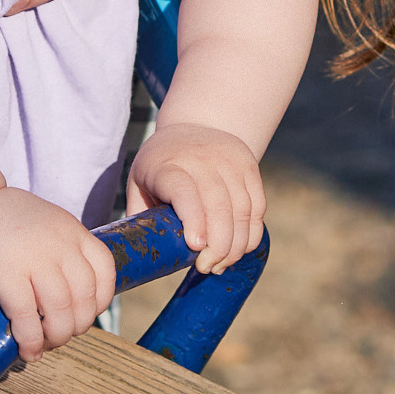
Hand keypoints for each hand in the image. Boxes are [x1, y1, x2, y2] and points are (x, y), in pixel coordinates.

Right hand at [0, 188, 116, 360]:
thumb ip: (64, 255)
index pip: (105, 271)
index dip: (101, 302)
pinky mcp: (4, 273)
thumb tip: (73, 306)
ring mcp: (32, 257)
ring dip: (56, 337)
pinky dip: (31, 339)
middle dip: (77, 326)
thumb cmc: (7, 225)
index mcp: (72, 231)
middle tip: (60, 335)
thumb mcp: (48, 227)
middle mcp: (58, 243)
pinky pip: (26, 316)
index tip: (85, 314)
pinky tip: (27, 349)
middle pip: (84, 297)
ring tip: (44, 345)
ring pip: (60, 310)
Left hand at [126, 123, 264, 274]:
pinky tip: (238, 249)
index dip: (193, 219)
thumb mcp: (139, 184)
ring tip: (220, 264)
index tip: (197, 248)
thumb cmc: (159, 167)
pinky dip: (251, 234)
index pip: (184, 191)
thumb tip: (137, 259)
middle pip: (219, 206)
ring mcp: (229, 160)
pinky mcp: (249, 165)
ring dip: (236, 246)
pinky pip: (257, 207)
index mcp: (168, 164)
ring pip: (242, 210)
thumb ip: (139, 218)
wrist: (192, 126)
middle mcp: (201, 158)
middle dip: (218, 245)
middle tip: (207, 267)